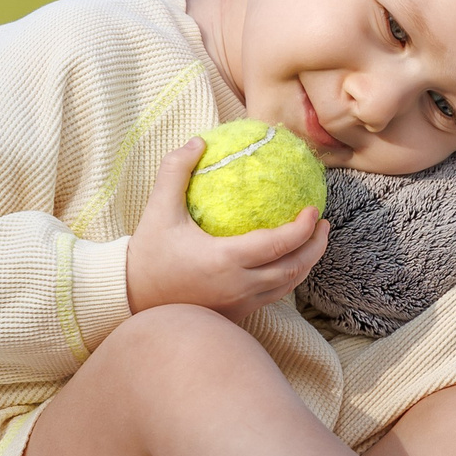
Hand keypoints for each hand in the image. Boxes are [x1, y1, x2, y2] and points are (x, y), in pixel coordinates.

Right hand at [125, 139, 331, 323]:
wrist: (131, 298)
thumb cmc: (147, 254)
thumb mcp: (158, 210)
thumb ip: (175, 171)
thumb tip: (198, 141)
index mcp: (225, 260)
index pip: (279, 245)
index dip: (303, 228)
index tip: (313, 209)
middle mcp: (238, 286)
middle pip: (293, 268)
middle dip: (316, 246)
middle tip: (324, 223)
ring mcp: (239, 303)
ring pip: (287, 286)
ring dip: (305, 263)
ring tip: (313, 240)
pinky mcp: (236, 314)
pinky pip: (272, 295)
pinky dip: (287, 277)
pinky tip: (286, 261)